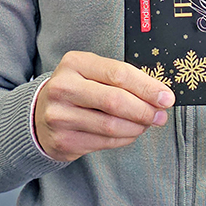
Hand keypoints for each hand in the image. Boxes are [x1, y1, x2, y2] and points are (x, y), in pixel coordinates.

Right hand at [34, 51, 174, 161]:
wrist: (39, 114)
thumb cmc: (77, 89)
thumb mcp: (92, 72)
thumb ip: (121, 79)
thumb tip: (158, 94)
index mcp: (75, 63)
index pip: (118, 74)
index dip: (147, 87)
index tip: (166, 97)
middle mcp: (63, 88)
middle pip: (115, 101)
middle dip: (145, 110)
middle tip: (161, 115)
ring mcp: (60, 116)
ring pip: (111, 125)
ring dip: (137, 127)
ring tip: (147, 123)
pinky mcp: (62, 140)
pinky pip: (104, 142)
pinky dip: (125, 139)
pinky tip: (131, 132)